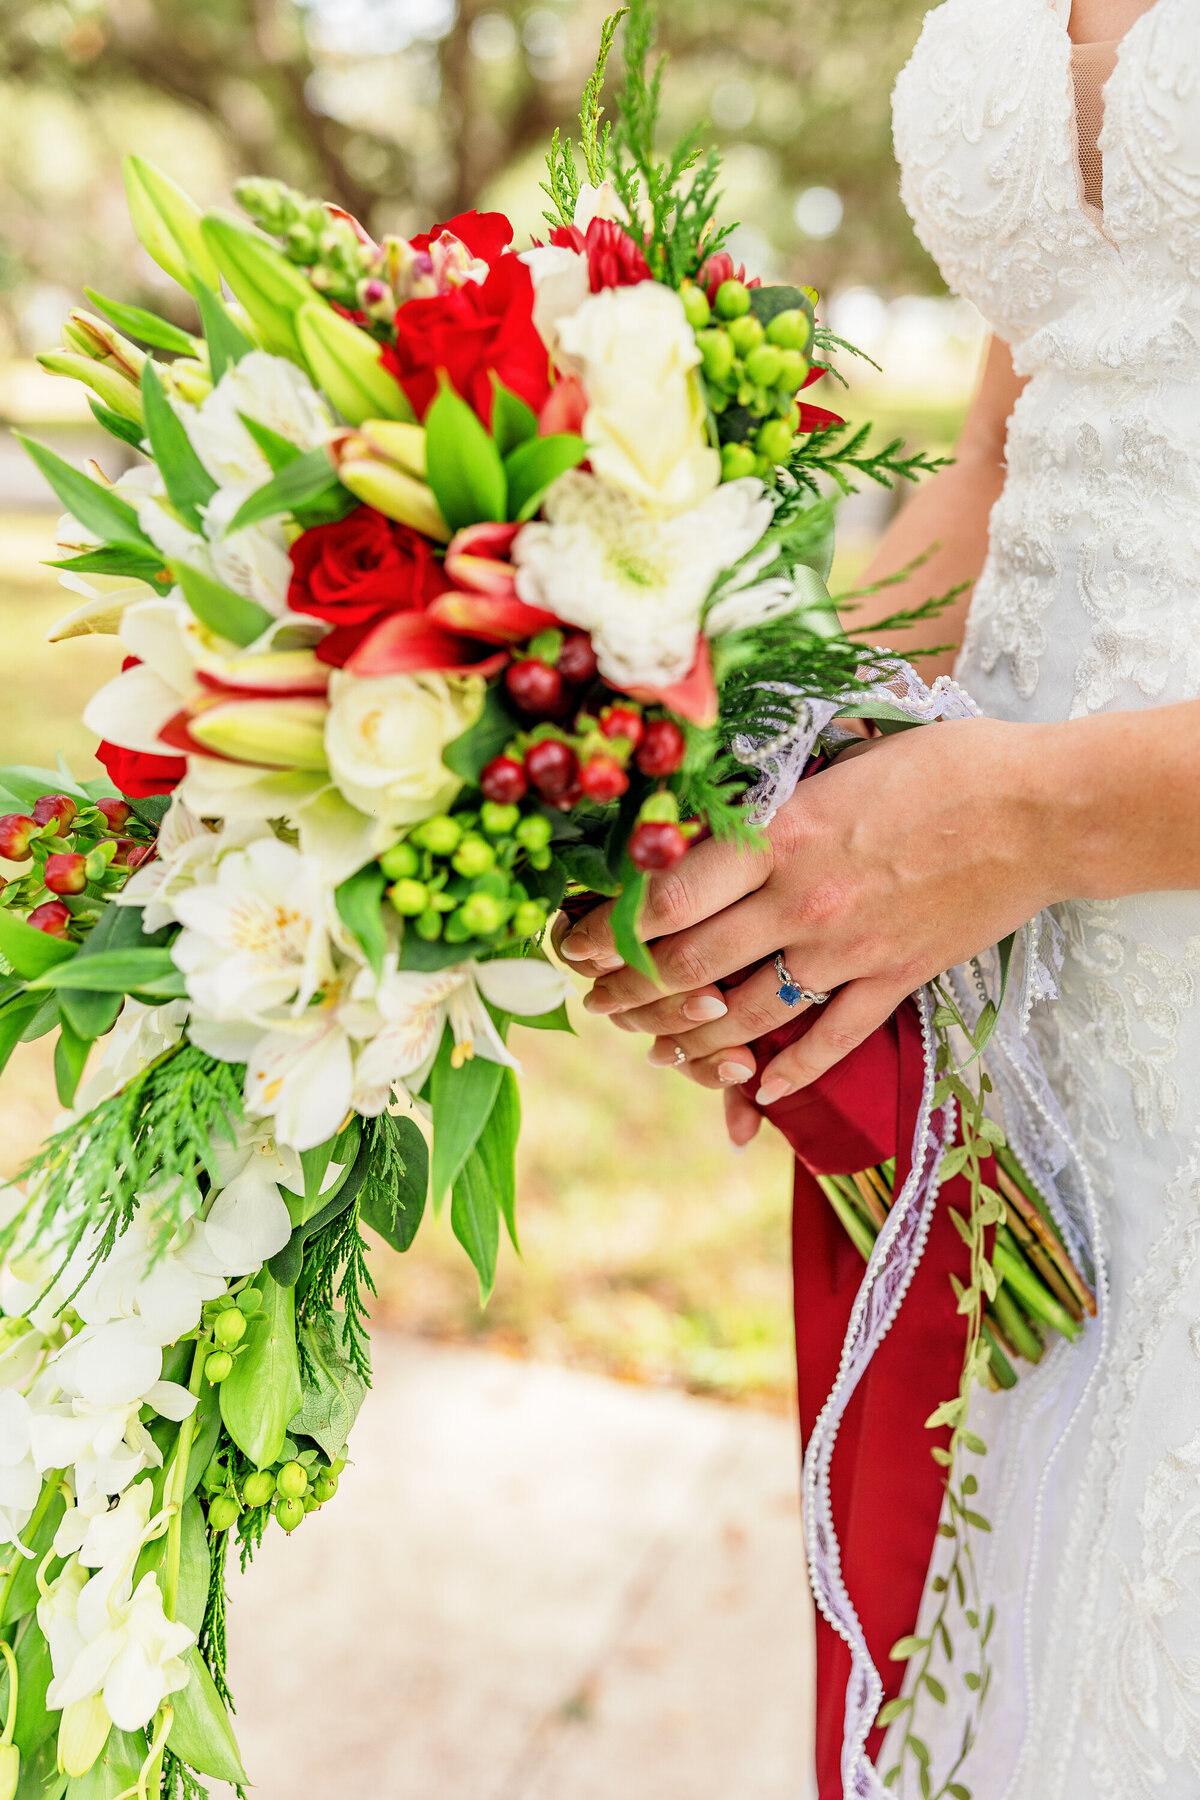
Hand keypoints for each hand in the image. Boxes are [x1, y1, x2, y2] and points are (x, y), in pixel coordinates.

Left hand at [556, 716, 1067, 1112]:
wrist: (1042, 808)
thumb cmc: (941, 764)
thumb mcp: (833, 762)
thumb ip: (767, 805)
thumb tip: (702, 826)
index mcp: (778, 836)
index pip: (665, 899)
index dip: (607, 929)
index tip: (574, 939)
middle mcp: (801, 902)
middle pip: (688, 966)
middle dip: (629, 990)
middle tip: (598, 999)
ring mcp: (849, 950)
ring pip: (745, 1015)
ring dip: (688, 1037)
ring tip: (654, 1042)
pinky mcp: (896, 979)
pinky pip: (830, 1040)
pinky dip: (789, 1071)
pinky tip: (759, 1091)